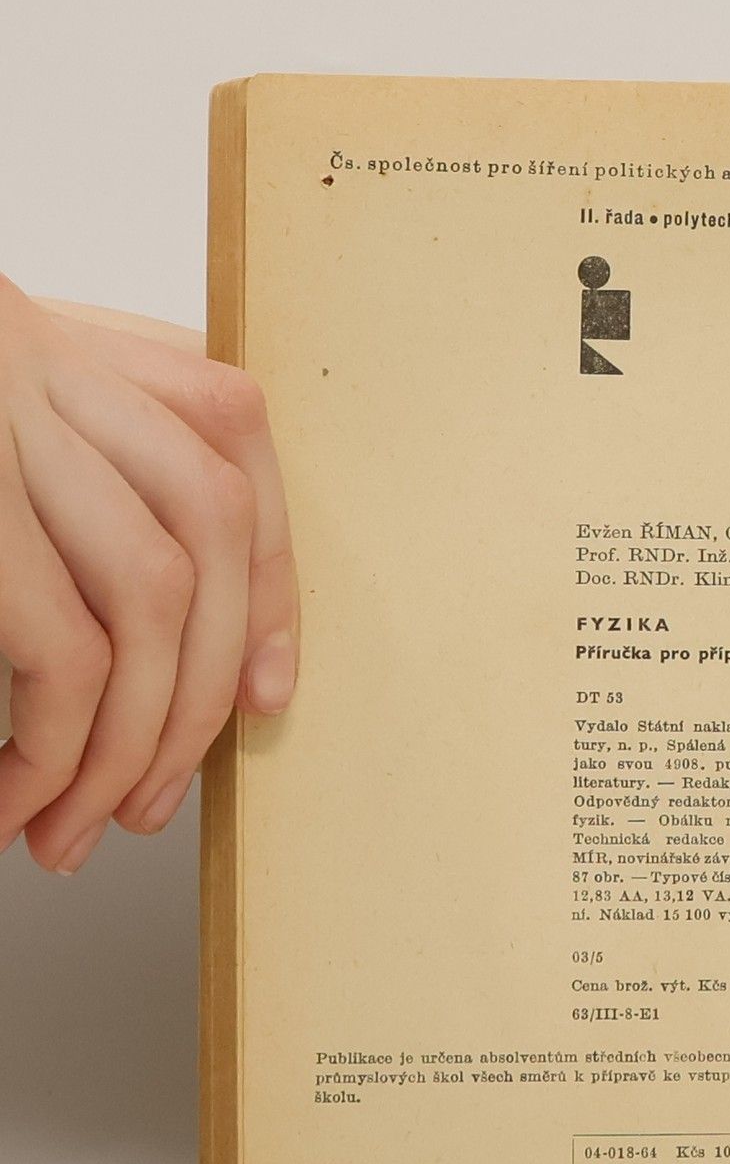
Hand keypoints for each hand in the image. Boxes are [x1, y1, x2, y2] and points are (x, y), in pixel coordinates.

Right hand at [0, 276, 298, 870]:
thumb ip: (66, 483)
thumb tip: (182, 646)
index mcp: (54, 337)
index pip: (232, 445)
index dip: (268, 581)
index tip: (269, 693)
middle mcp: (35, 357)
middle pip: (211, 529)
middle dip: (200, 685)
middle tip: (146, 802)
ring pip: (154, 593)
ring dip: (131, 735)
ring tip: (70, 826)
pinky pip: (62, 650)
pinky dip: (55, 743)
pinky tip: (8, 794)